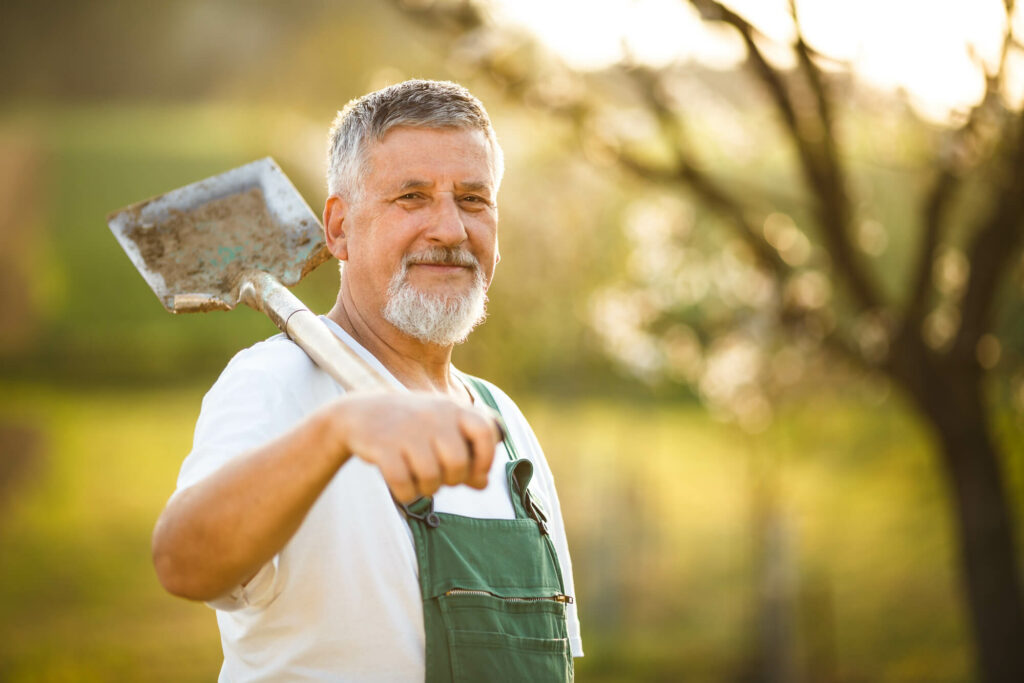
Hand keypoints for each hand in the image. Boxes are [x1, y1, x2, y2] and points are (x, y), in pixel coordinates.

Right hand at [328, 392, 499, 502]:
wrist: (359, 414)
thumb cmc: (411, 428)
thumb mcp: (441, 432)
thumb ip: (466, 455)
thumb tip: (483, 483)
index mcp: (452, 408)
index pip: (485, 431)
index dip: (486, 458)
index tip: (476, 472)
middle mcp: (432, 415)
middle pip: (458, 463)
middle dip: (452, 480)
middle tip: (440, 478)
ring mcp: (407, 430)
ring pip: (431, 477)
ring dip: (428, 489)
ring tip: (420, 481)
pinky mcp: (382, 445)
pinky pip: (403, 483)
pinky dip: (406, 494)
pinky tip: (403, 487)